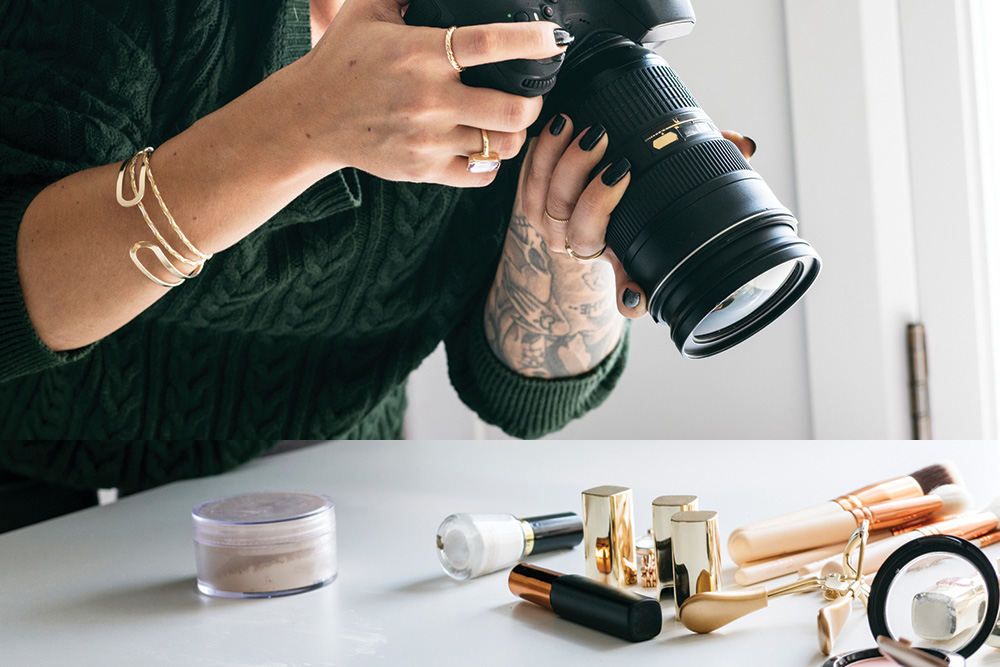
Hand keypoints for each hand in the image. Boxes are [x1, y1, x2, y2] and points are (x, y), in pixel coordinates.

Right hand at [293, 0, 568, 185]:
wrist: (311, 118)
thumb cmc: (342, 60)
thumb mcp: (368, 8)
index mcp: (421, 54)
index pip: (492, 45)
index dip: (533, 42)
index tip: (555, 39)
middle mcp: (429, 99)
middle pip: (513, 110)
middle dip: (533, 101)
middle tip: (529, 94)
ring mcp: (428, 139)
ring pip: (503, 145)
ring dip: (514, 133)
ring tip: (507, 121)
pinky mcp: (424, 170)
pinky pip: (481, 174)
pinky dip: (491, 162)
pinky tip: (483, 146)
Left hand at [518, 119, 757, 316]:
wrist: (582, 168)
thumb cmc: (632, 177)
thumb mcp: (669, 174)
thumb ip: (705, 162)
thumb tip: (745, 145)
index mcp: (622, 253)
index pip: (631, 290)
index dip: (632, 297)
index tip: (636, 296)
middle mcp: (585, 246)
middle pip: (583, 230)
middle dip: (596, 196)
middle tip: (618, 160)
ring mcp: (553, 225)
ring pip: (550, 203)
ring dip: (565, 164)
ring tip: (586, 129)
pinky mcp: (530, 199)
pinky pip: (529, 179)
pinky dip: (542, 151)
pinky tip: (559, 124)